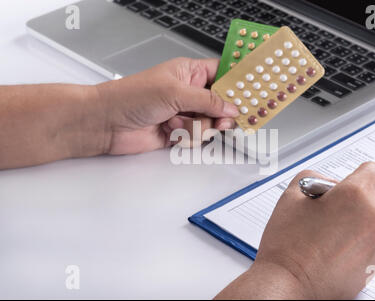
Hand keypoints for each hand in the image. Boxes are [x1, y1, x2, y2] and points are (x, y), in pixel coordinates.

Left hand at [95, 57, 238, 154]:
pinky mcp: (179, 133)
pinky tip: (170, 131)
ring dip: (196, 127)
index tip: (251, 92)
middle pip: (222, 104)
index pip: (222, 74)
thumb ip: (207, 99)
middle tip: (219, 119)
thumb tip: (230, 105)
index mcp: (189, 73)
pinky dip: (186, 138)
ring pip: (210, 125)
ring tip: (176, 122)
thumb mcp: (175, 92)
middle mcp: (189, 93)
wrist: (107, 124)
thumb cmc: (130, 97)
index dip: (237, 83)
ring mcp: (185, 114)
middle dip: (220, 114)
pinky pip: (197, 138)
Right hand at [255, 162, 374, 298]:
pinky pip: (371, 242)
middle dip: (352, 201)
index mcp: (356, 195)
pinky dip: (357, 242)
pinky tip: (332, 250)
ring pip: (372, 221)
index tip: (344, 186)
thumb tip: (328, 185)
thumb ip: (313, 177)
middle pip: (372, 197)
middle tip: (326, 213)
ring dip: (355, 222)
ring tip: (326, 235)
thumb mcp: (291, 195)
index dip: (356, 175)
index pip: (373, 171)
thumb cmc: (289, 244)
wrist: (290, 283)